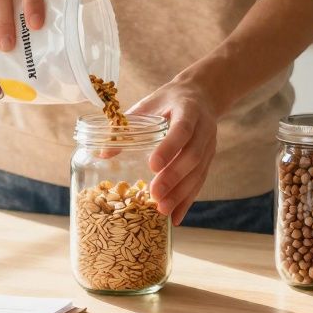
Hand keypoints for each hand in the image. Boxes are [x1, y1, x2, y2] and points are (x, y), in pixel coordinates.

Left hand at [129, 78, 218, 225]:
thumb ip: (128, 125)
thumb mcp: (148, 105)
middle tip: (154, 194)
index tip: (152, 165)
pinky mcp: (209, 160)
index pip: (182, 130)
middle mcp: (204, 129)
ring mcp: (209, 146)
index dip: (169, 148)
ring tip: (162, 210)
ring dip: (180, 193)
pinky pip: (200, 183)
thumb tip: (103, 152)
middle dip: (173, 177)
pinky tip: (175, 217)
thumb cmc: (168, 100)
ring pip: (198, 173)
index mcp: (188, 110)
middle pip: (192, 156)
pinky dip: (187, 201)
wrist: (201, 95)